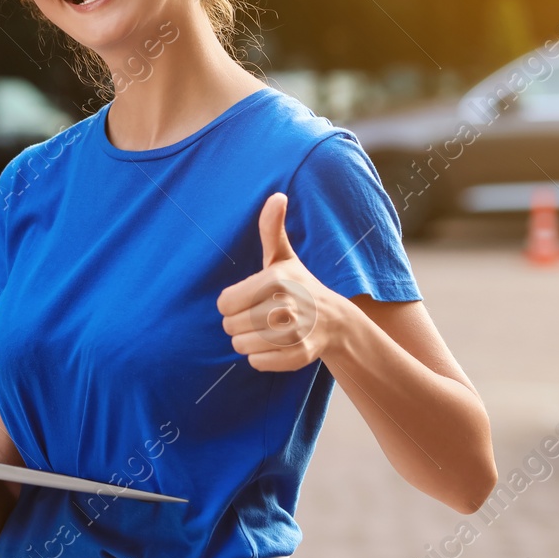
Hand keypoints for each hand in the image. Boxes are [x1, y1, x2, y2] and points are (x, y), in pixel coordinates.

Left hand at [217, 193, 347, 371]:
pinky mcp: (299, 356)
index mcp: (275, 280)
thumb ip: (271, 228)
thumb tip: (277, 195)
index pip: (224, 303)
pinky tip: (275, 345)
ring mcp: (295, 333)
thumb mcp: (283, 256)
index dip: (231, 304)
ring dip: (248, 341)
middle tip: (258, 316)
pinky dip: (261, 357)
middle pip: (231, 326)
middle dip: (239, 324)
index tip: (248, 300)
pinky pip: (257, 362)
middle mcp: (286, 306)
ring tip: (265, 330)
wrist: (334, 320)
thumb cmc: (298, 284)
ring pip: (242, 347)